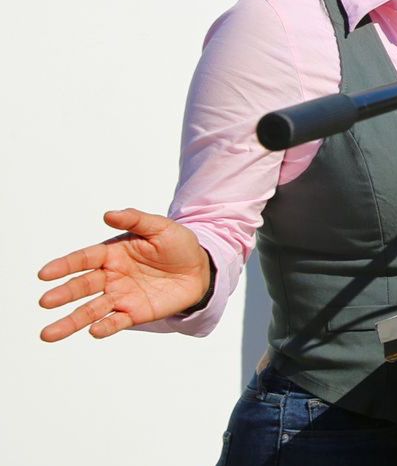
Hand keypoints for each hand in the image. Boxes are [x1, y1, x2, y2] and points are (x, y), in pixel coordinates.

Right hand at [37, 209, 211, 341]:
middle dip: (63, 294)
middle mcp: (110, 276)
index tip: (44, 274)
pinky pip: (116, 322)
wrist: (200, 269)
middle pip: (82, 286)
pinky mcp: (134, 313)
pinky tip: (93, 331)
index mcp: (112, 253)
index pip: (84, 259)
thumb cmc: (177, 244)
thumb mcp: (160, 227)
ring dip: (70, 321)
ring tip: (48, 334)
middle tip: (44, 302)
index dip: (64, 265)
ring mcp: (121, 296)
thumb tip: (108, 214)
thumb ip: (135, 220)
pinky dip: (105, 327)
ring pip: (91, 310)